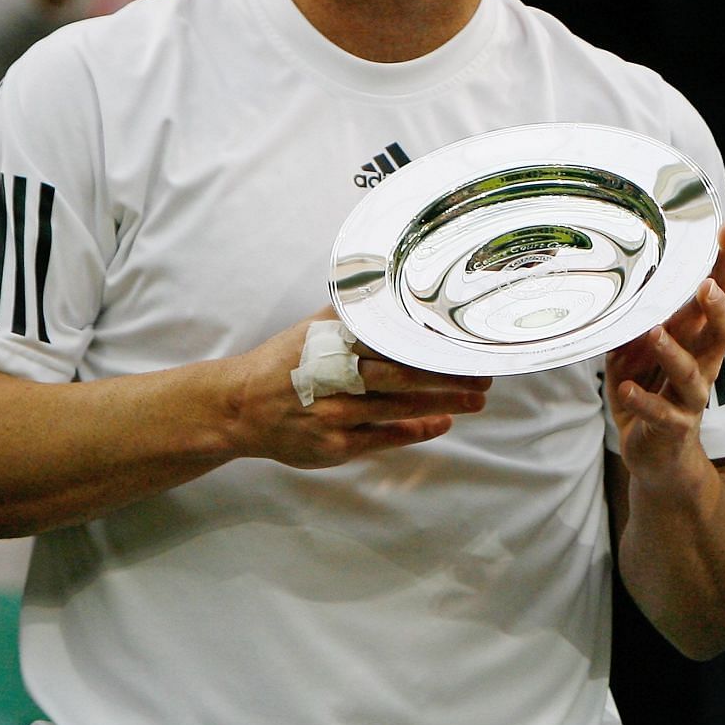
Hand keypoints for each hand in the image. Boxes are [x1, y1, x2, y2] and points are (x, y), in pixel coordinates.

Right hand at [223, 308, 490, 469]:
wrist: (240, 408)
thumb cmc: (284, 363)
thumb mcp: (312, 329)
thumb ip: (352, 310)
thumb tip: (389, 279)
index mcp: (333, 344)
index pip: (392, 340)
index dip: (429, 341)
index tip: (462, 339)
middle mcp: (336, 378)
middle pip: (403, 374)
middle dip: (448, 375)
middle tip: (484, 373)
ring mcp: (336, 414)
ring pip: (399, 406)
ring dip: (443, 403)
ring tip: (477, 398)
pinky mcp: (335, 446)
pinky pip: (384, 437)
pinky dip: (416, 430)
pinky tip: (443, 422)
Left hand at [608, 221, 724, 497]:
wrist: (658, 459)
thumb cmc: (651, 394)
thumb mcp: (639, 353)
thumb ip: (635, 322)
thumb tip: (617, 282)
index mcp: (699, 341)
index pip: (721, 296)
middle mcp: (704, 366)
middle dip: (719, 307)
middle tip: (704, 285)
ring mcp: (691, 399)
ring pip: (692, 372)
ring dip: (672, 351)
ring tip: (652, 332)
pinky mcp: (674, 427)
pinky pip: (662, 413)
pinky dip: (644, 400)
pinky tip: (626, 389)